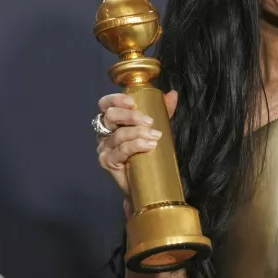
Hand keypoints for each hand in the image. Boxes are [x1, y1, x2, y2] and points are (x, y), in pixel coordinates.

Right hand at [96, 90, 178, 207]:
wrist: (147, 184)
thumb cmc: (148, 154)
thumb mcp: (157, 128)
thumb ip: (162, 111)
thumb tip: (172, 94)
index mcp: (112, 122)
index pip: (106, 105)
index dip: (116, 100)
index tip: (133, 103)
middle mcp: (104, 133)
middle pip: (110, 116)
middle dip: (131, 116)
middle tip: (150, 121)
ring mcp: (104, 148)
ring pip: (118, 134)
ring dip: (139, 133)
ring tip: (156, 136)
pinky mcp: (107, 162)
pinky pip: (121, 150)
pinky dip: (136, 145)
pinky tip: (149, 145)